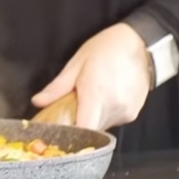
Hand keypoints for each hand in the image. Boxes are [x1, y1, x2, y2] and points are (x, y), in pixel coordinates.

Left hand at [32, 23, 150, 130]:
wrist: (140, 44)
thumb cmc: (107, 49)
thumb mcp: (76, 64)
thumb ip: (57, 87)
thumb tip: (38, 101)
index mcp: (96, 94)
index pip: (84, 129)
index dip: (71, 134)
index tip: (60, 132)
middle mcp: (114, 106)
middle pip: (90, 130)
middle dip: (78, 122)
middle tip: (72, 107)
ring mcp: (126, 112)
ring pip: (101, 126)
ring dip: (92, 117)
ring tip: (91, 97)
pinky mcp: (133, 114)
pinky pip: (113, 121)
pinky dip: (105, 114)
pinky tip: (105, 97)